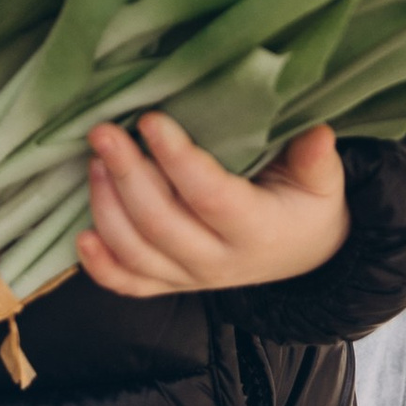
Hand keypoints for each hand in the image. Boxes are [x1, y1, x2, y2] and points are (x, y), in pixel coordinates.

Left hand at [77, 113, 349, 299]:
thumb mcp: (323, 183)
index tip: (150, 120)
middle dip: (127, 175)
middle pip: (161, 224)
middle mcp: (219, 262)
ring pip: (137, 253)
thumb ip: (318, 161)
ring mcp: (190, 278)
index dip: (178, 161)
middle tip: (105, 132)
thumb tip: (318, 133)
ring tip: (96, 162)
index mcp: (258, 231)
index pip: (210, 197)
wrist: (303, 257)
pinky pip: (130, 285)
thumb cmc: (307, 208)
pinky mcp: (171, 284)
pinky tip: (81, 236)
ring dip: (107, 208)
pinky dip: (101, 266)